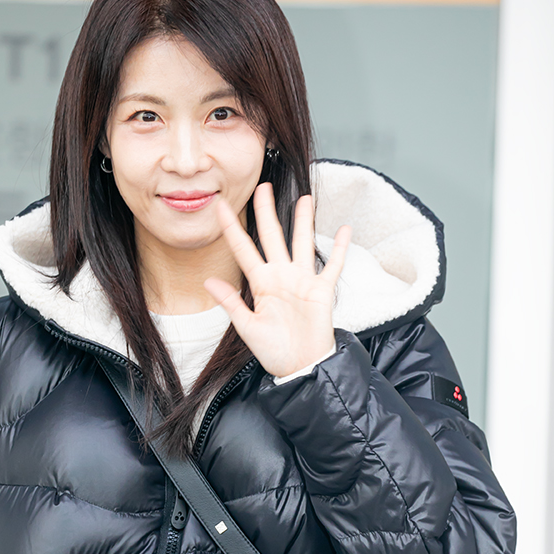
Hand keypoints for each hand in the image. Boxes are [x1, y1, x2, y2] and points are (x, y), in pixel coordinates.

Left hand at [204, 183, 350, 378]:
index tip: (219, 207)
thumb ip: (231, 303)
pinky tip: (345, 229)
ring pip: (302, 242)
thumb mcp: (247, 328)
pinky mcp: (322, 290)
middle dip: (267, 211)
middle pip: (272, 236)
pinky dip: (339, 248)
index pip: (243, 249)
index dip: (232, 228)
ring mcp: (302, 281)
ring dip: (303, 221)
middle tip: (262, 186)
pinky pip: (332, 265)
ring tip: (304, 198)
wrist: (300, 366)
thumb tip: (208, 282)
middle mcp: (281, 276)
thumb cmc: (274, 351)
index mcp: (260, 283)